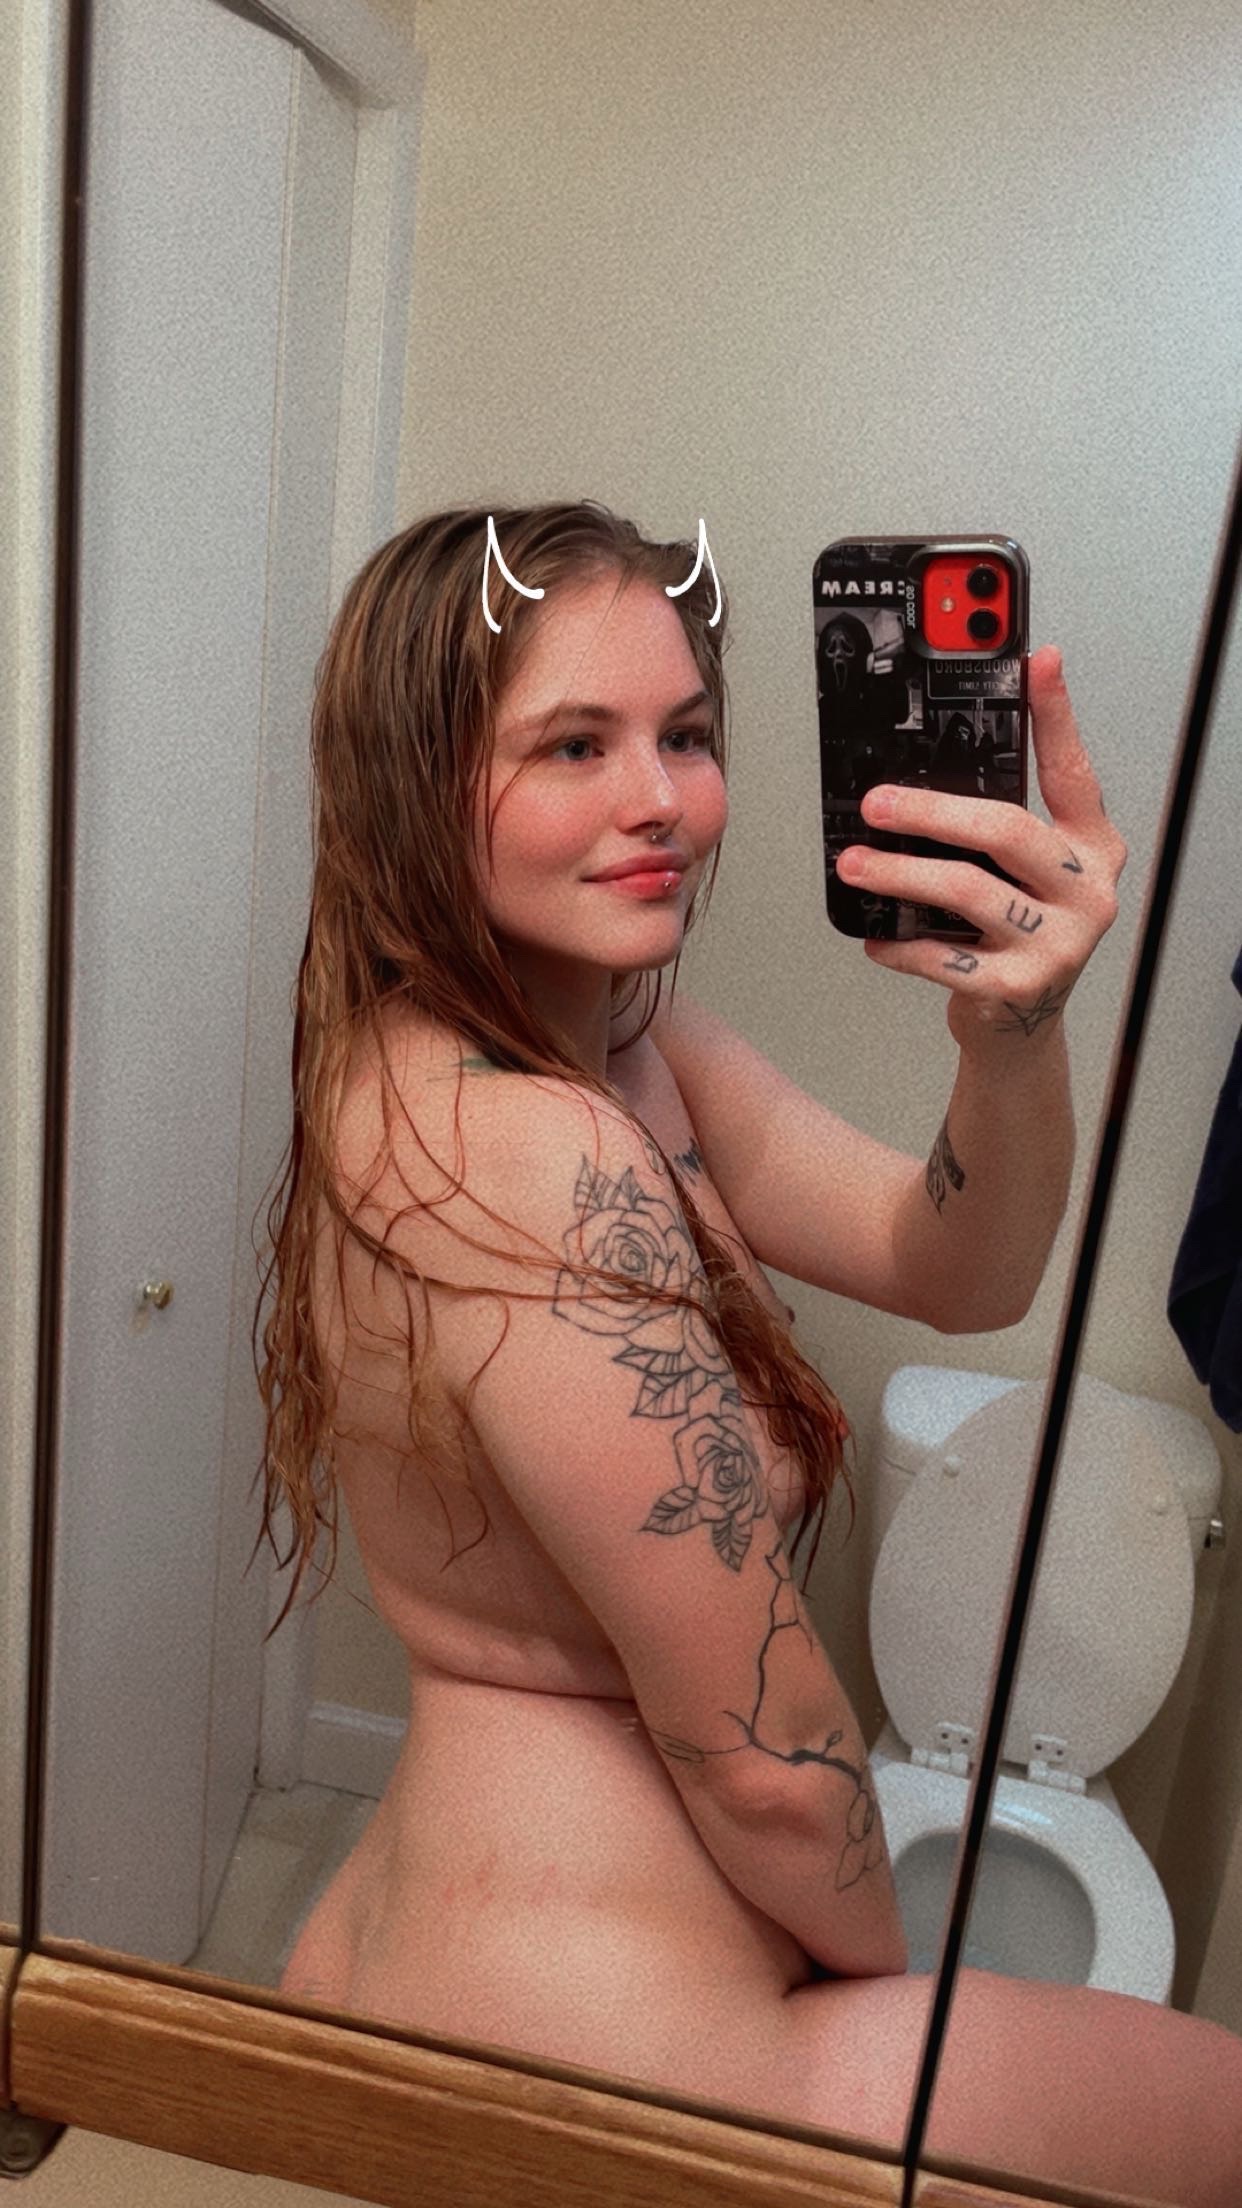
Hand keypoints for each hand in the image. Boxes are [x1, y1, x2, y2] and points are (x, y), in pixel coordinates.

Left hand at [835, 646, 1128, 1044]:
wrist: (1018, 1025)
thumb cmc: (1012, 932)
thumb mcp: (1016, 871)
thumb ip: (992, 821)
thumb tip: (921, 768)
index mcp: (1092, 848)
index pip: (1071, 771)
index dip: (1055, 714)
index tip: (1036, 660)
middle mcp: (1088, 891)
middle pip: (1005, 829)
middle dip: (930, 811)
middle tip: (876, 804)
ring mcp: (1059, 942)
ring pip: (967, 890)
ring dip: (899, 874)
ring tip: (855, 864)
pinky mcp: (1018, 987)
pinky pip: (944, 955)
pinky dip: (901, 943)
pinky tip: (876, 935)